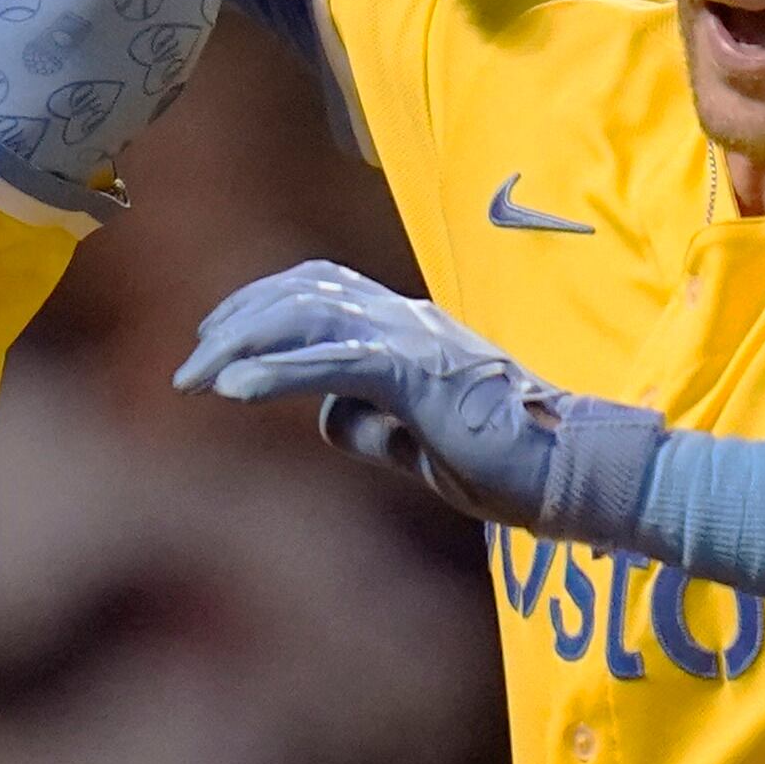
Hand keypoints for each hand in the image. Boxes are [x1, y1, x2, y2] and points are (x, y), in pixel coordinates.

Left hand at [178, 261, 634, 531]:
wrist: (574, 474)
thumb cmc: (511, 464)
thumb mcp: (424, 445)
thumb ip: (375, 425)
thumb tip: (328, 417)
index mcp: (412, 328)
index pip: (321, 288)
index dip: (262, 306)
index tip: (217, 343)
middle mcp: (409, 319)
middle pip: (303, 291)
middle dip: (238, 321)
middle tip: (190, 366)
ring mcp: (415, 341)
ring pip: (309, 315)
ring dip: (243, 344)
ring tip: (197, 378)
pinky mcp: (419, 375)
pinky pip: (335, 362)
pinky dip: (277, 372)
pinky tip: (233, 391)